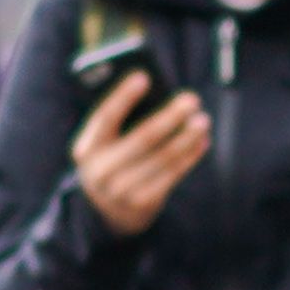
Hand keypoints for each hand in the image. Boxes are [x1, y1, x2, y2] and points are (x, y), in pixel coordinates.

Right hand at [72, 72, 210, 236]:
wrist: (110, 212)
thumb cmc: (113, 161)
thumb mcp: (105, 145)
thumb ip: (123, 124)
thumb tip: (162, 99)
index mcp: (86, 148)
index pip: (104, 118)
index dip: (123, 97)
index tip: (143, 77)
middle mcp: (100, 171)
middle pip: (142, 138)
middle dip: (170, 116)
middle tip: (192, 99)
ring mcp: (122, 190)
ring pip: (163, 158)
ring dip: (186, 137)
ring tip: (202, 120)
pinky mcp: (143, 203)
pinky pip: (172, 175)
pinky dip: (190, 157)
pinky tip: (202, 141)